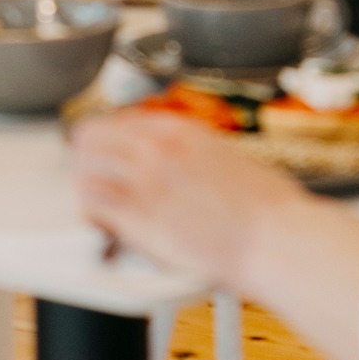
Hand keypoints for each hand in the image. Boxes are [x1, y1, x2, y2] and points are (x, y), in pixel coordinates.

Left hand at [72, 109, 310, 285]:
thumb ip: (194, 153)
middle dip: (87, 155)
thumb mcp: (228, 156)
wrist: (274, 238)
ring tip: (94, 201)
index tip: (112, 154)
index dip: (112, 140)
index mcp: (180, 130)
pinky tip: (99, 223)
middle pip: (91, 137)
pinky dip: (89, 212)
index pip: (121, 121)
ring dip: (84, 182)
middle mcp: (156, 150)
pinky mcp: (141, 221)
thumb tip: (181, 162)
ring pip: (84, 168)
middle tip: (93, 174)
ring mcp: (145, 184)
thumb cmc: (266, 205)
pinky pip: (93, 206)